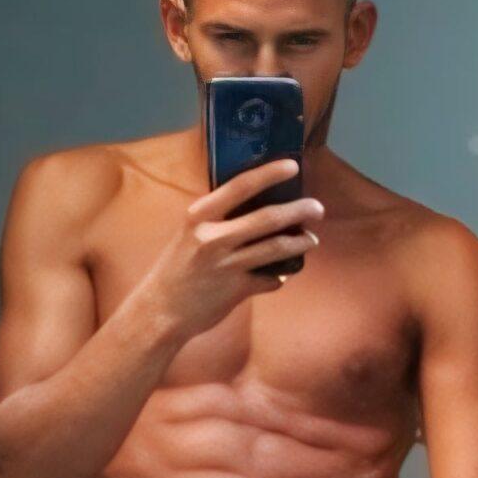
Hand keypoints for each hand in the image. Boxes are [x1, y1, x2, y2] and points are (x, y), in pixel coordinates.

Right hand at [145, 159, 323, 341]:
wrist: (160, 311)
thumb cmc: (176, 269)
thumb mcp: (189, 234)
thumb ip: (216, 220)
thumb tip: (255, 206)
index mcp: (200, 216)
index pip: (241, 186)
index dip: (270, 173)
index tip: (293, 166)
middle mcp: (213, 238)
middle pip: (268, 218)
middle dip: (299, 210)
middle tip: (317, 208)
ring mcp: (227, 265)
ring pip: (276, 248)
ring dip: (300, 243)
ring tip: (312, 239)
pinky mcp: (236, 290)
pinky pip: (270, 279)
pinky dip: (279, 277)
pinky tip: (282, 275)